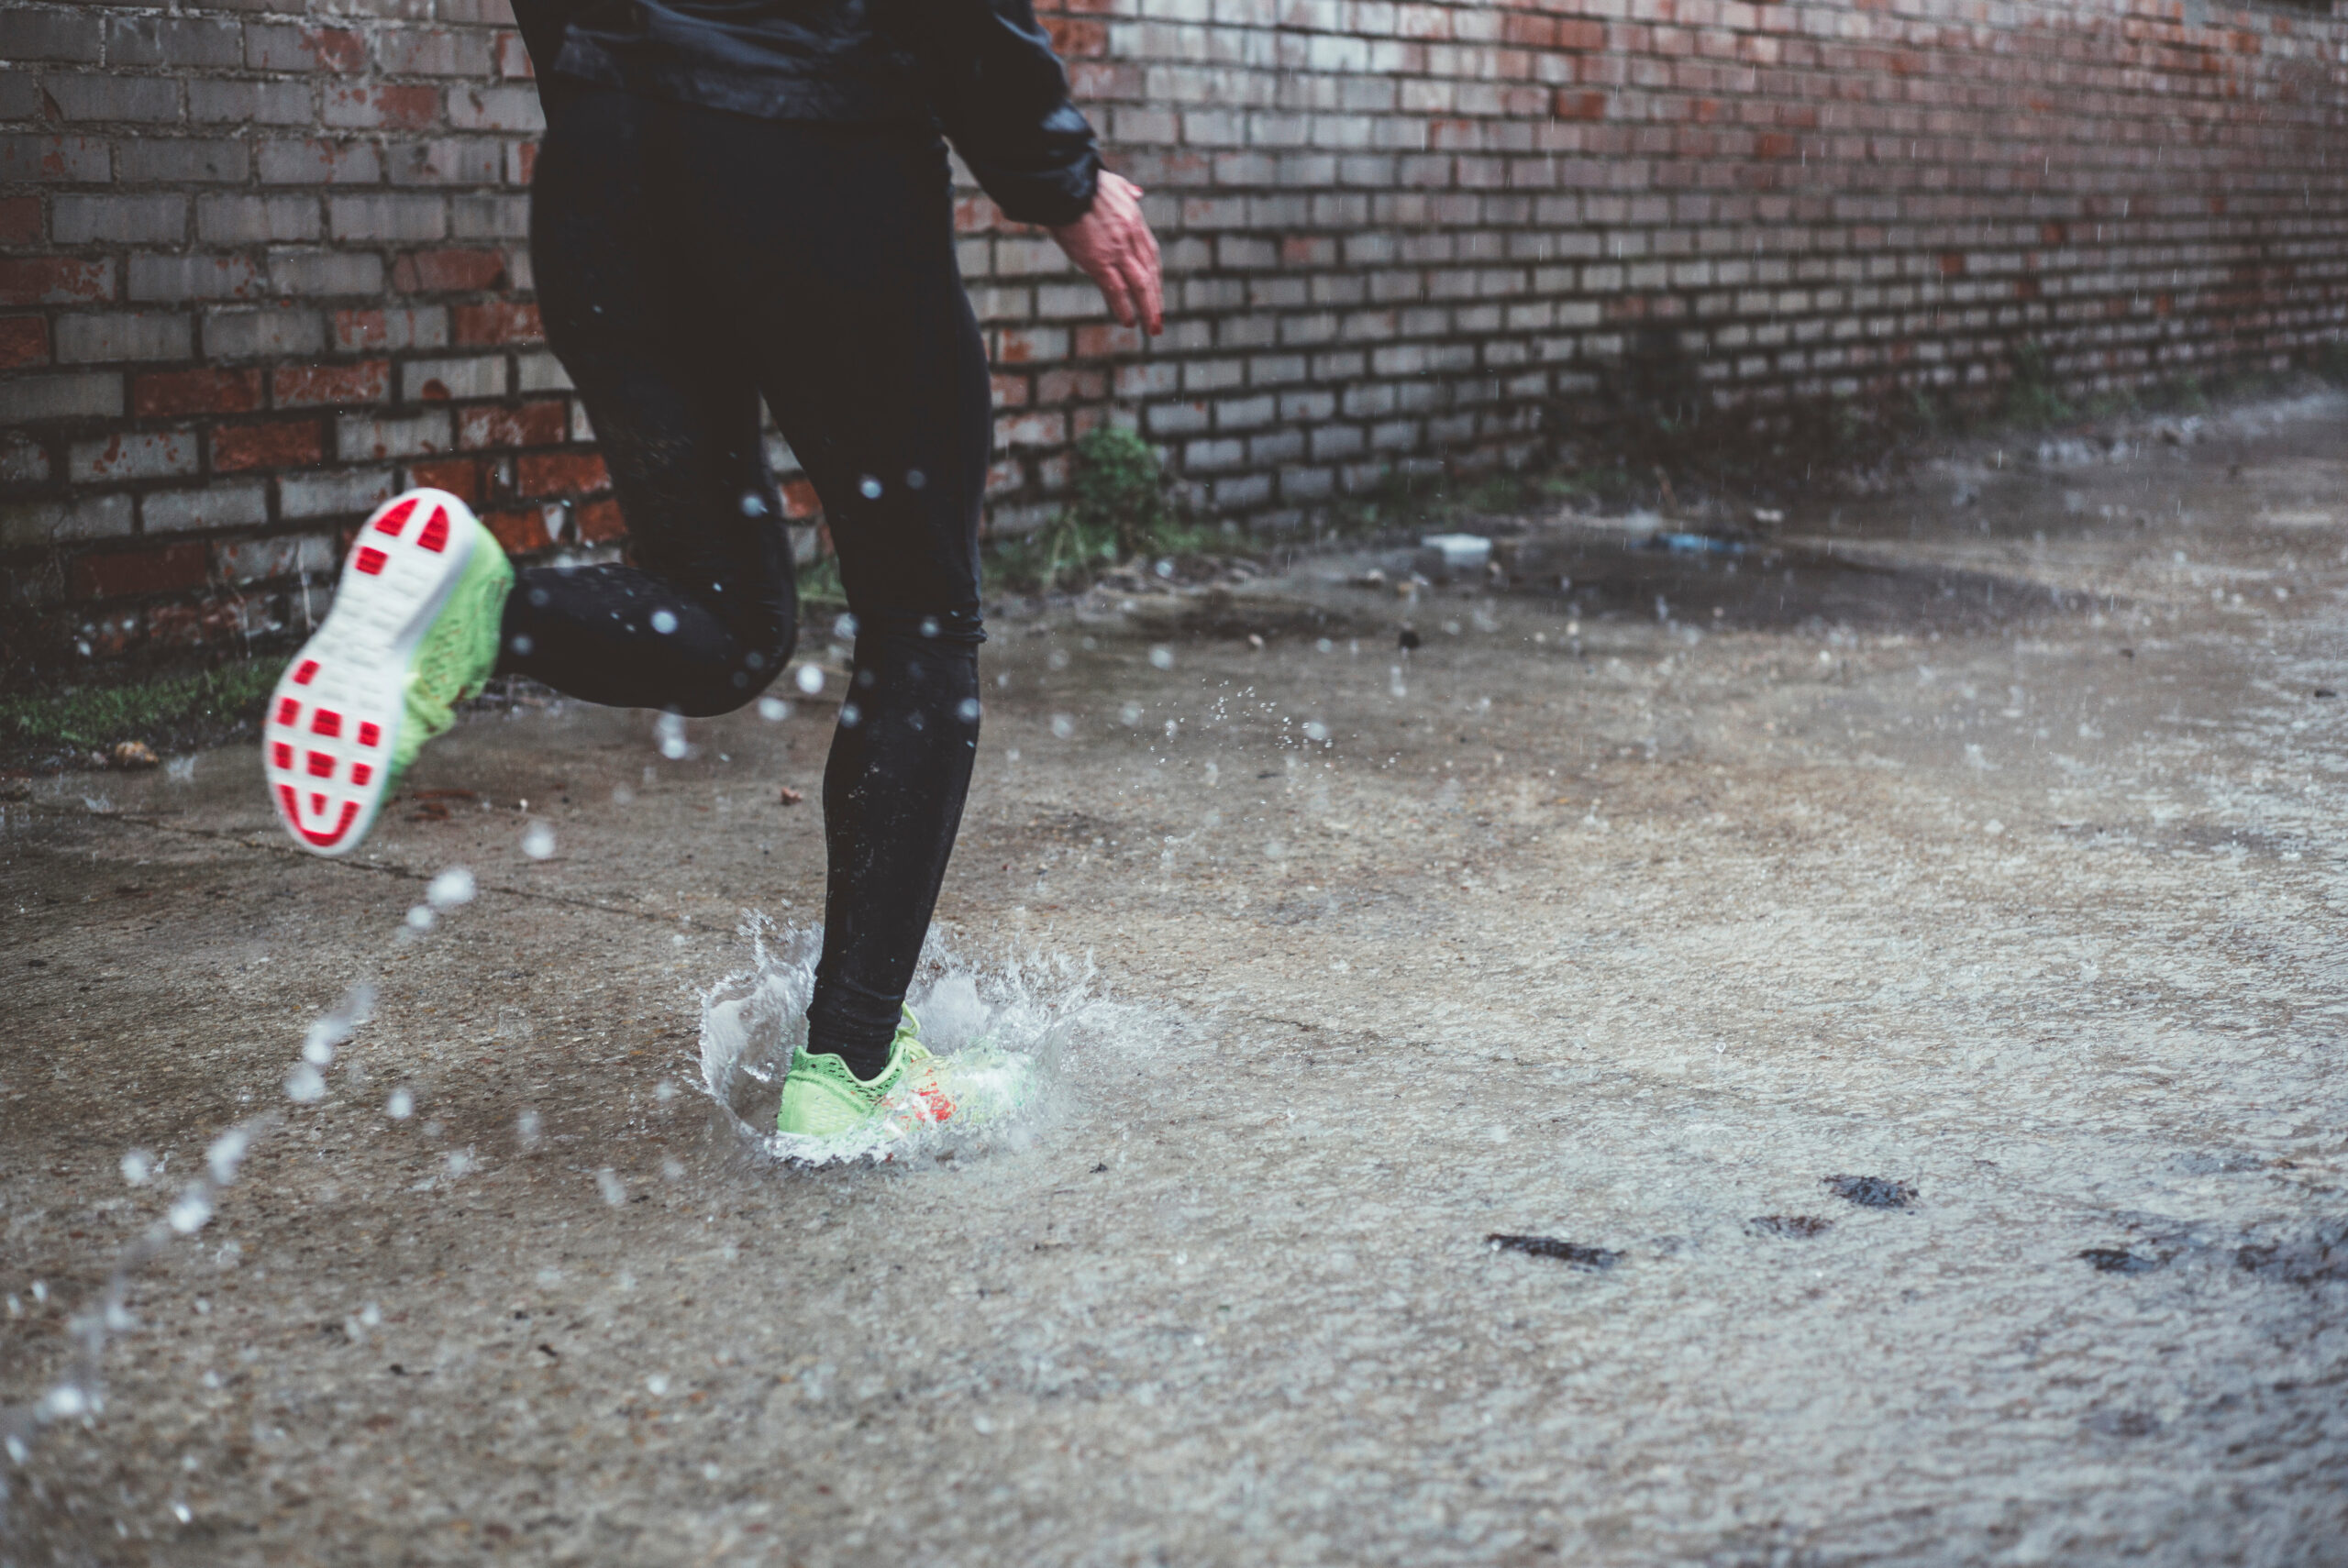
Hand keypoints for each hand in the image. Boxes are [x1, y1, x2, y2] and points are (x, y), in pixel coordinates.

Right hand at [1048, 171, 1162, 336]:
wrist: (1066, 184)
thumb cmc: (1082, 181)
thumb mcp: (1112, 181)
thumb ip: (1126, 190)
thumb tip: (1137, 193)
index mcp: (1134, 220)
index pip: (1151, 255)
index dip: (1155, 276)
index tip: (1156, 291)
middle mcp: (1130, 238)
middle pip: (1150, 274)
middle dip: (1156, 300)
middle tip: (1159, 322)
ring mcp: (1117, 251)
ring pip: (1140, 286)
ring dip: (1148, 310)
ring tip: (1152, 328)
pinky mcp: (1099, 261)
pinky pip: (1116, 290)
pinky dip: (1124, 308)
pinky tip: (1129, 321)